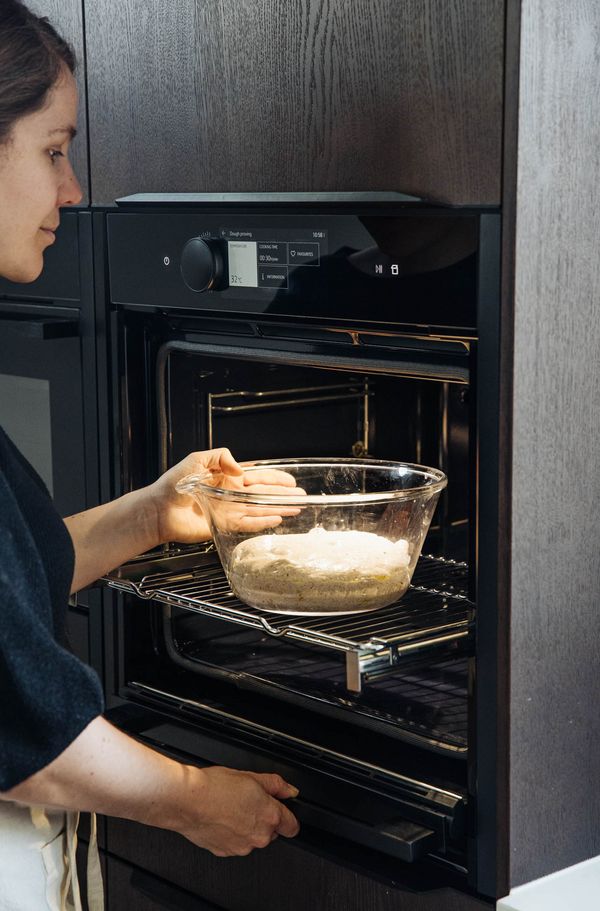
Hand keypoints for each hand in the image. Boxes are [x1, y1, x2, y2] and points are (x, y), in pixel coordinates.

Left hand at [148, 448, 302, 543]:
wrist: (159, 509)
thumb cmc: (173, 484)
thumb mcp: (197, 459)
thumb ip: (221, 456)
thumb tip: (241, 469)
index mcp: (226, 475)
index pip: (256, 475)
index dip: (275, 477)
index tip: (291, 479)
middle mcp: (231, 493)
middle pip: (263, 493)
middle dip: (282, 494)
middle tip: (300, 495)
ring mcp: (229, 509)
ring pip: (259, 508)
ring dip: (278, 508)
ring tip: (295, 508)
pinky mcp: (224, 524)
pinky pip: (248, 523)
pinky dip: (263, 522)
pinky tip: (277, 519)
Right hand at [177, 765, 299, 855]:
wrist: (188, 800)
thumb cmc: (216, 787)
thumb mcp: (251, 777)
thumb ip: (276, 785)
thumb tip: (289, 790)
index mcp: (269, 816)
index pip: (292, 825)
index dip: (288, 816)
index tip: (284, 812)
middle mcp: (259, 836)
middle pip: (271, 831)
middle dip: (263, 819)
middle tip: (248, 802)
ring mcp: (242, 847)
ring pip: (252, 838)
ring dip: (247, 827)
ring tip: (231, 808)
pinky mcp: (225, 852)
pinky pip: (235, 844)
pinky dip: (231, 834)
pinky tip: (221, 818)